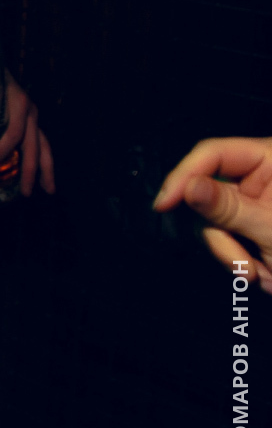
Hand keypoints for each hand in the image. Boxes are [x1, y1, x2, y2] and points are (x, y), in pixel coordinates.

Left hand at [0, 71, 54, 196]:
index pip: (13, 134)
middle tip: (26, 193)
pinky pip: (39, 141)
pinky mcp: (29, 119)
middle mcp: (29, 111)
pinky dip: (41, 158)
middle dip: (31, 171)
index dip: (1, 151)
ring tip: (48, 189)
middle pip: (35, 145)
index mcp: (17, 105)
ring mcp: (32, 115)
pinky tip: (39, 175)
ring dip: (46, 168)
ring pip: (44, 145)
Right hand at [155, 137, 271, 292]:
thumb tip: (187, 186)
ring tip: (260, 273)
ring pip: (214, 221)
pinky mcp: (254, 224)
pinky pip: (226, 237)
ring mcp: (257, 201)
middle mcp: (264, 175)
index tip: (165, 203)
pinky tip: (263, 270)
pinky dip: (239, 258)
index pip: (214, 153)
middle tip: (238, 262)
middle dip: (220, 232)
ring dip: (232, 252)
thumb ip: (228, 207)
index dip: (185, 176)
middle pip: (209, 192)